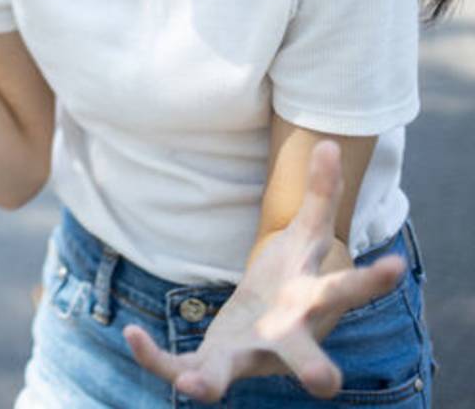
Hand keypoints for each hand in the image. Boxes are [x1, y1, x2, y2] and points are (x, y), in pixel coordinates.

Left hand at [123, 141, 405, 400]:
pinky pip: (179, 366)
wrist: (271, 335)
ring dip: (210, 383)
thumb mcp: (305, 237)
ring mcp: (247, 357)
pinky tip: (130, 334)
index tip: (396, 265)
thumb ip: (318, 195)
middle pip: (306, 355)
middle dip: (316, 369)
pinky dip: (155, 357)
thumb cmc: (292, 283)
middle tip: (327, 382)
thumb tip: (325, 142)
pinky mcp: (211, 365)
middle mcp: (286, 340)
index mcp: (311, 302)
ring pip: (230, 375)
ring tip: (193, 389)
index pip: (346, 290)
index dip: (371, 280)